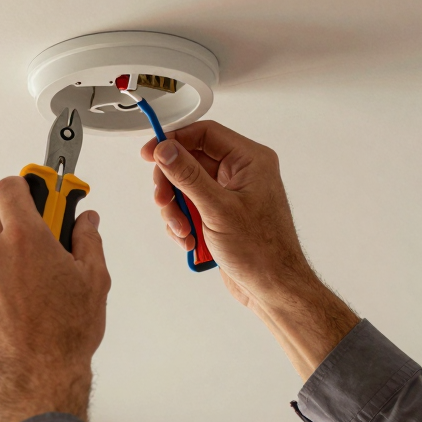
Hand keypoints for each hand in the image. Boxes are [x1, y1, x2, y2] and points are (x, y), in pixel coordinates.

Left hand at [0, 176, 110, 421]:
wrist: (36, 378)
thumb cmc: (66, 334)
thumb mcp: (93, 280)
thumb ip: (87, 239)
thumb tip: (86, 220)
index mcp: (24, 238)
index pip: (10, 187)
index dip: (23, 187)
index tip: (35, 192)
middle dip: (18, 230)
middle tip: (42, 250)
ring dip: (5, 264)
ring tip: (31, 294)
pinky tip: (15, 312)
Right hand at [139, 120, 309, 299]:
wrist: (271, 287)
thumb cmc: (262, 251)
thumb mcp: (218, 209)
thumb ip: (188, 176)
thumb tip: (166, 150)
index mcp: (250, 161)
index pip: (204, 134)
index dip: (174, 141)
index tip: (150, 153)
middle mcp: (241, 174)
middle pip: (189, 162)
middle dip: (172, 185)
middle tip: (163, 201)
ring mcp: (229, 195)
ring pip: (186, 188)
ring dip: (176, 210)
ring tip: (184, 230)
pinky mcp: (220, 215)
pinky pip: (190, 208)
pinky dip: (184, 224)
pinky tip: (191, 240)